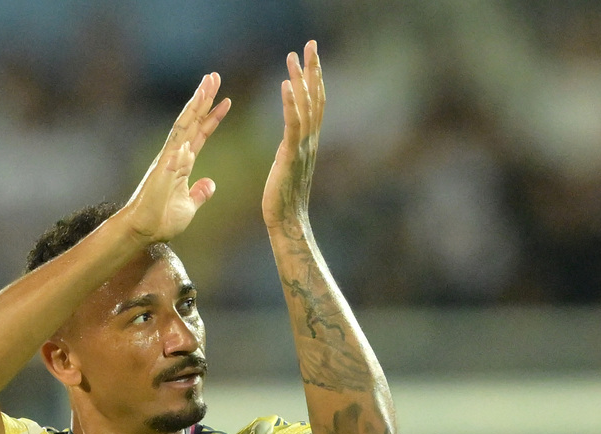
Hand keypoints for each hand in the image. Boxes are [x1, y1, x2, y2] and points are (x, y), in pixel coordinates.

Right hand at [123, 72, 230, 242]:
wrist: (143, 231)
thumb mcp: (189, 204)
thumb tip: (210, 183)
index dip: (213, 117)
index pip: (200, 134)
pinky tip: (194, 124)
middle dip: (203, 99)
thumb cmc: (162, 218)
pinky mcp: (160, 174)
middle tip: (214, 76)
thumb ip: (200, 192)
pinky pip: (174, 155)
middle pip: (191, 121)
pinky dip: (184, 141)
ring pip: (182, 128)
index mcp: (182, 162)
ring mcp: (166, 162)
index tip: (226, 100)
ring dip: (194, 107)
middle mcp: (173, 156)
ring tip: (205, 87)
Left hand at [263, 41, 324, 230]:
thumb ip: (291, 151)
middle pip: (316, 97)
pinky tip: (286, 84)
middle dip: (313, 69)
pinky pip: (293, 124)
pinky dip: (291, 103)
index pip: (315, 103)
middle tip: (310, 43)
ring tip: (293, 56)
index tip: (311, 56)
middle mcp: (311, 141)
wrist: (287, 222)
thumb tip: (289, 143)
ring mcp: (304, 147)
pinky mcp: (292, 155)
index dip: (315, 78)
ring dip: (301, 79)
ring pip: (306, 107)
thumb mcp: (288, 168)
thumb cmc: (284, 200)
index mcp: (309, 142)